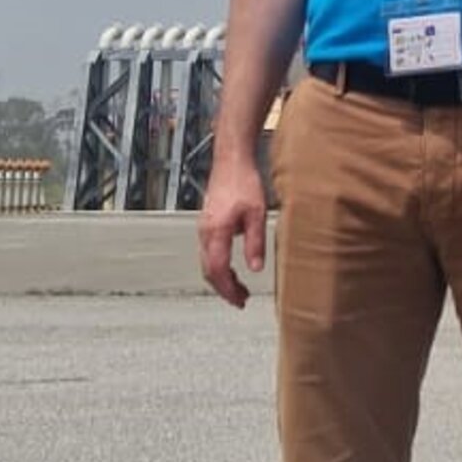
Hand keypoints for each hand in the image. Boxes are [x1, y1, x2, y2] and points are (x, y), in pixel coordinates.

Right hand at [199, 149, 267, 309]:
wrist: (231, 161)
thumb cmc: (243, 183)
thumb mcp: (257, 213)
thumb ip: (255, 242)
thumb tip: (255, 268)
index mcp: (216, 231)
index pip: (217, 270)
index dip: (228, 289)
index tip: (239, 300)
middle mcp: (205, 232)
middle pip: (208, 270)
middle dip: (224, 289)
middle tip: (240, 300)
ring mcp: (204, 228)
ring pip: (206, 263)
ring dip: (221, 279)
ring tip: (239, 289)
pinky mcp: (207, 224)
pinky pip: (208, 253)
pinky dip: (218, 266)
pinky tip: (231, 268)